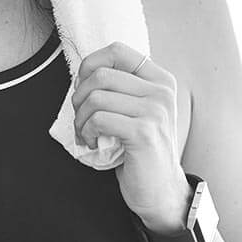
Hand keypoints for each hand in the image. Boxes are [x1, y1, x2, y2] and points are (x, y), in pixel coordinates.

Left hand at [71, 42, 189, 226]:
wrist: (160, 190)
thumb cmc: (141, 150)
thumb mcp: (136, 111)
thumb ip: (120, 88)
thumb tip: (83, 72)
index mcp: (160, 80)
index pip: (117, 51)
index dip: (90, 65)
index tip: (84, 88)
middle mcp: (162, 91)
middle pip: (101, 74)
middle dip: (79, 97)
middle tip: (82, 118)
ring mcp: (155, 111)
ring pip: (96, 97)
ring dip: (80, 118)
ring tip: (86, 133)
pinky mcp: (144, 132)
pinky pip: (99, 119)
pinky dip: (87, 132)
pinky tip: (93, 143)